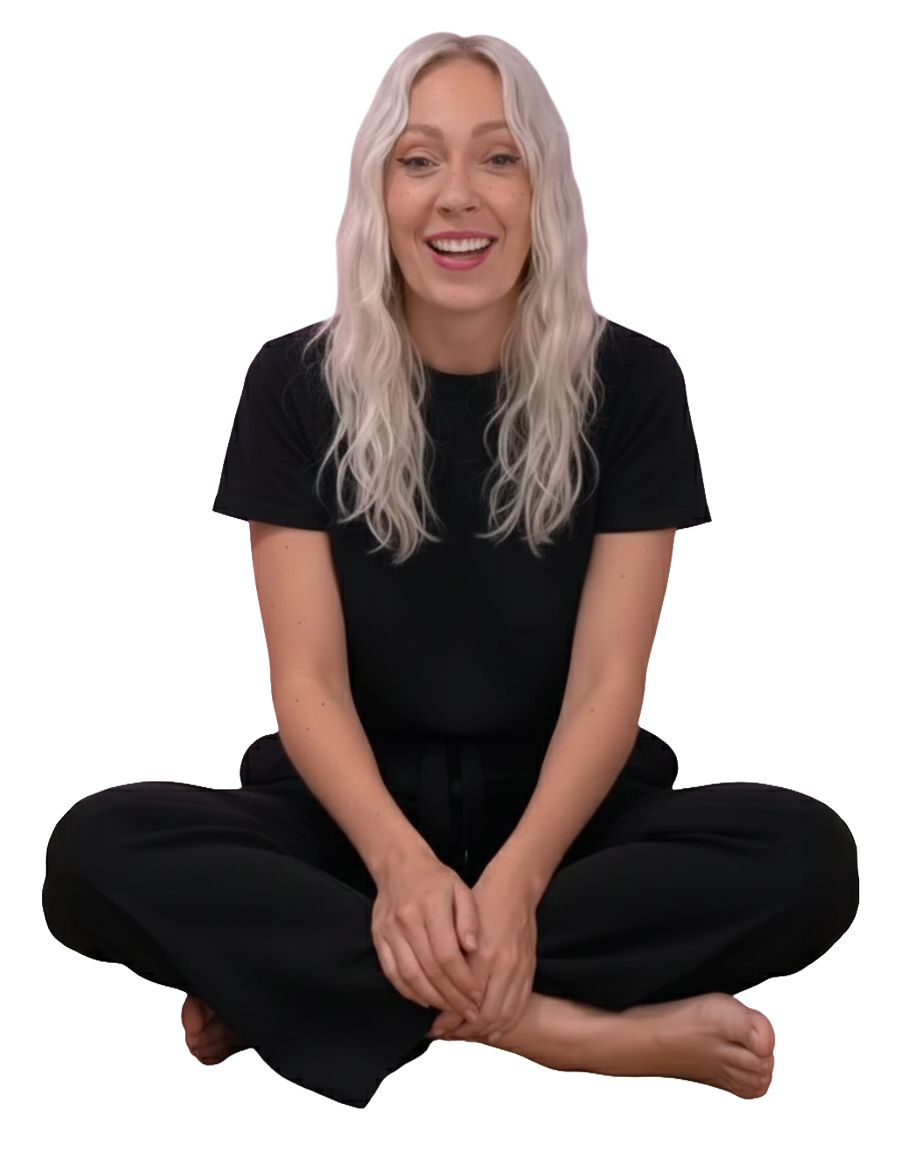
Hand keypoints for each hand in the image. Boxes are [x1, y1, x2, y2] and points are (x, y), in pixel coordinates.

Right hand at [371, 848, 483, 1023]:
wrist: (399, 864)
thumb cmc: (435, 879)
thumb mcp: (461, 890)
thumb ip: (469, 919)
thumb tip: (473, 949)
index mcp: (430, 905)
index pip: (447, 954)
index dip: (463, 980)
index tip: (477, 996)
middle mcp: (407, 920)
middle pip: (430, 969)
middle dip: (452, 996)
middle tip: (468, 1012)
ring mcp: (389, 930)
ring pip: (410, 975)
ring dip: (432, 998)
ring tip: (450, 1010)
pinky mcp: (378, 938)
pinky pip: (392, 972)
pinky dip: (409, 991)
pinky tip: (426, 999)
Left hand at [426, 860, 537, 1044]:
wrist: (514, 888)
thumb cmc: (483, 903)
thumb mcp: (457, 929)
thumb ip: (450, 960)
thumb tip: (436, 992)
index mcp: (482, 956)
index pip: (463, 1002)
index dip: (448, 1020)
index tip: (434, 1026)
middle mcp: (502, 967)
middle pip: (483, 1016)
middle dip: (463, 1030)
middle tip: (446, 1034)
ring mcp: (519, 970)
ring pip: (502, 1016)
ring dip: (483, 1030)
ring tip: (465, 1033)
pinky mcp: (529, 970)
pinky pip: (519, 1007)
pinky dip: (505, 1022)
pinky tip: (492, 1028)